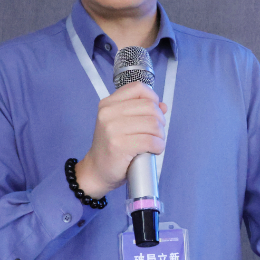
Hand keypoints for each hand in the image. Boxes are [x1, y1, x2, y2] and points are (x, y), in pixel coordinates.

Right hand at [75, 81, 166, 198]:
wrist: (97, 171)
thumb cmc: (111, 147)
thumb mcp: (121, 123)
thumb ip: (141, 111)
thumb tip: (163, 106)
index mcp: (108, 104)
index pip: (138, 88)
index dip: (152, 97)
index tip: (154, 111)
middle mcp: (108, 113)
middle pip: (149, 106)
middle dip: (160, 120)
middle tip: (157, 132)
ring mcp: (112, 129)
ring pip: (153, 124)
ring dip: (160, 135)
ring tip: (156, 142)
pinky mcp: (119, 145)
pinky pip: (150, 141)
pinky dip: (158, 146)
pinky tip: (154, 150)